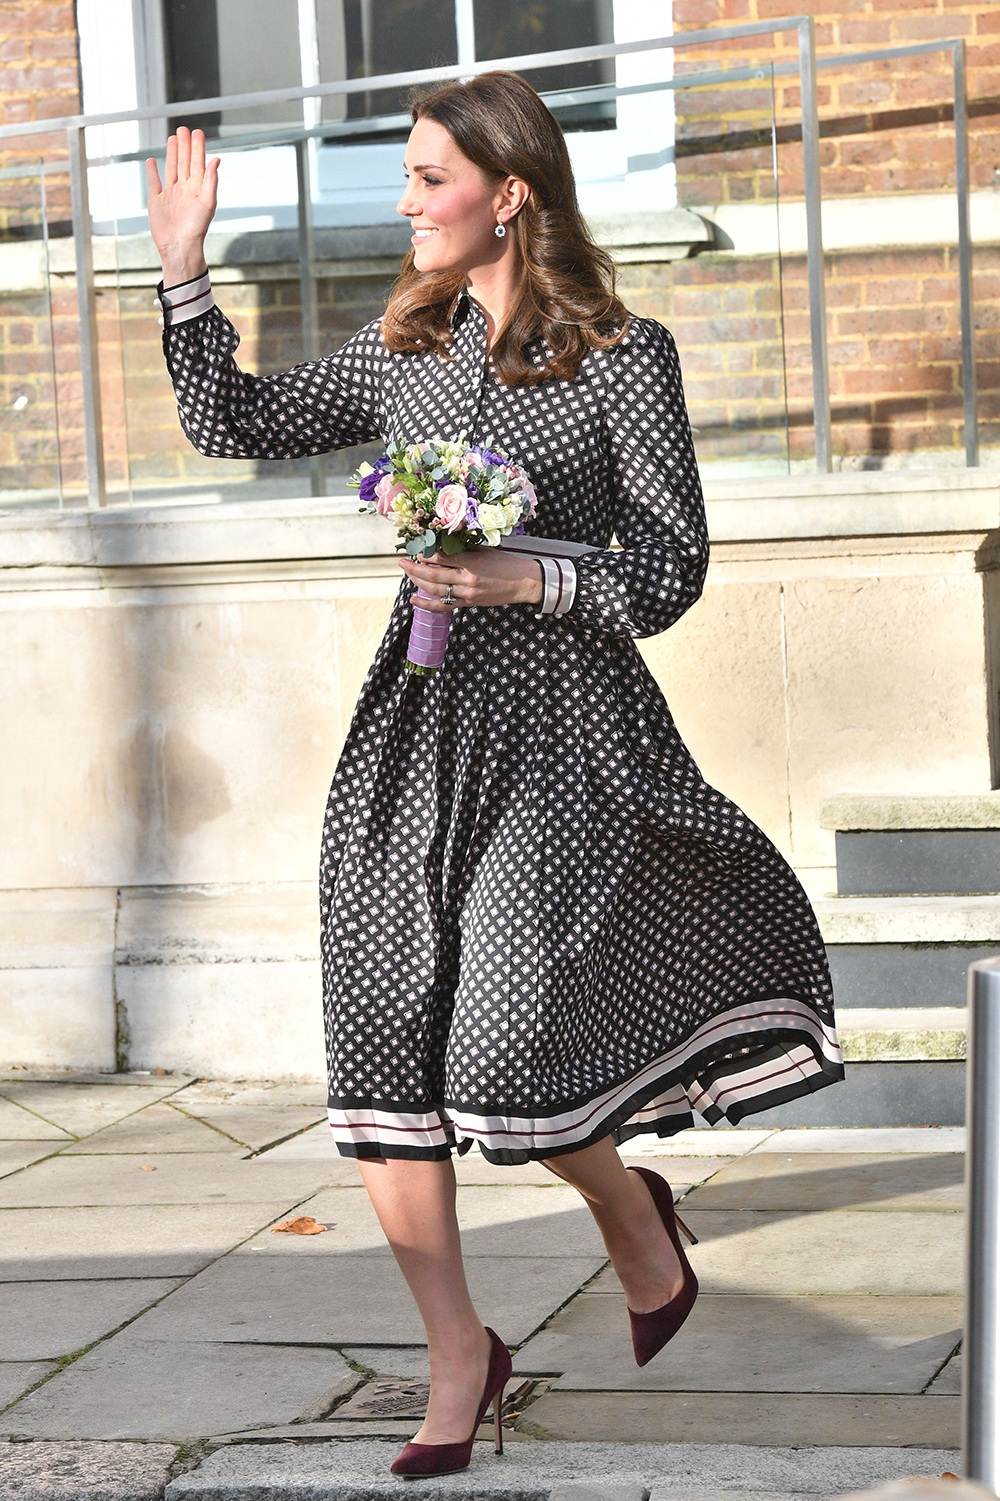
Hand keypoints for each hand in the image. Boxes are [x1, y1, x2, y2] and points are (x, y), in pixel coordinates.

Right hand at [146, 127, 219, 285]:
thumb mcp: (208, 203)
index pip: (198, 163)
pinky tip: (153, 161)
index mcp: (198, 189)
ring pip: (171, 168)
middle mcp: (184, 190)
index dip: (198, 147)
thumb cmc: (196, 228)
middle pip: (184, 162)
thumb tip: (216, 160)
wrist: (179, 246)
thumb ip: (211, 181)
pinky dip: (153, 171)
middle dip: (185, 145)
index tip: (197, 132)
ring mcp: (170, 195)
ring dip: (172, 153)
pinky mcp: (157, 202)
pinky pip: (154, 182)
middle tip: (184, 129)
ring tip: (173, 139)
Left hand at [399, 548, 543, 611]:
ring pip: (435, 591)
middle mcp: (466, 580)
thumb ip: (463, 549)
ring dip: (418, 583)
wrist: (523, 582)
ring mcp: (466, 594)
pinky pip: (444, 606)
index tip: (417, 549)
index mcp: (471, 562)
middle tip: (402, 562)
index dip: (425, 554)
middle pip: (433, 575)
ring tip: (408, 574)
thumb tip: (441, 545)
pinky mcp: (468, 603)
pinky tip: (414, 600)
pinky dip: (427, 604)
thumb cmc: (505, 563)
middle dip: (414, 568)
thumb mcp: (484, 550)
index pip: (441, 558)